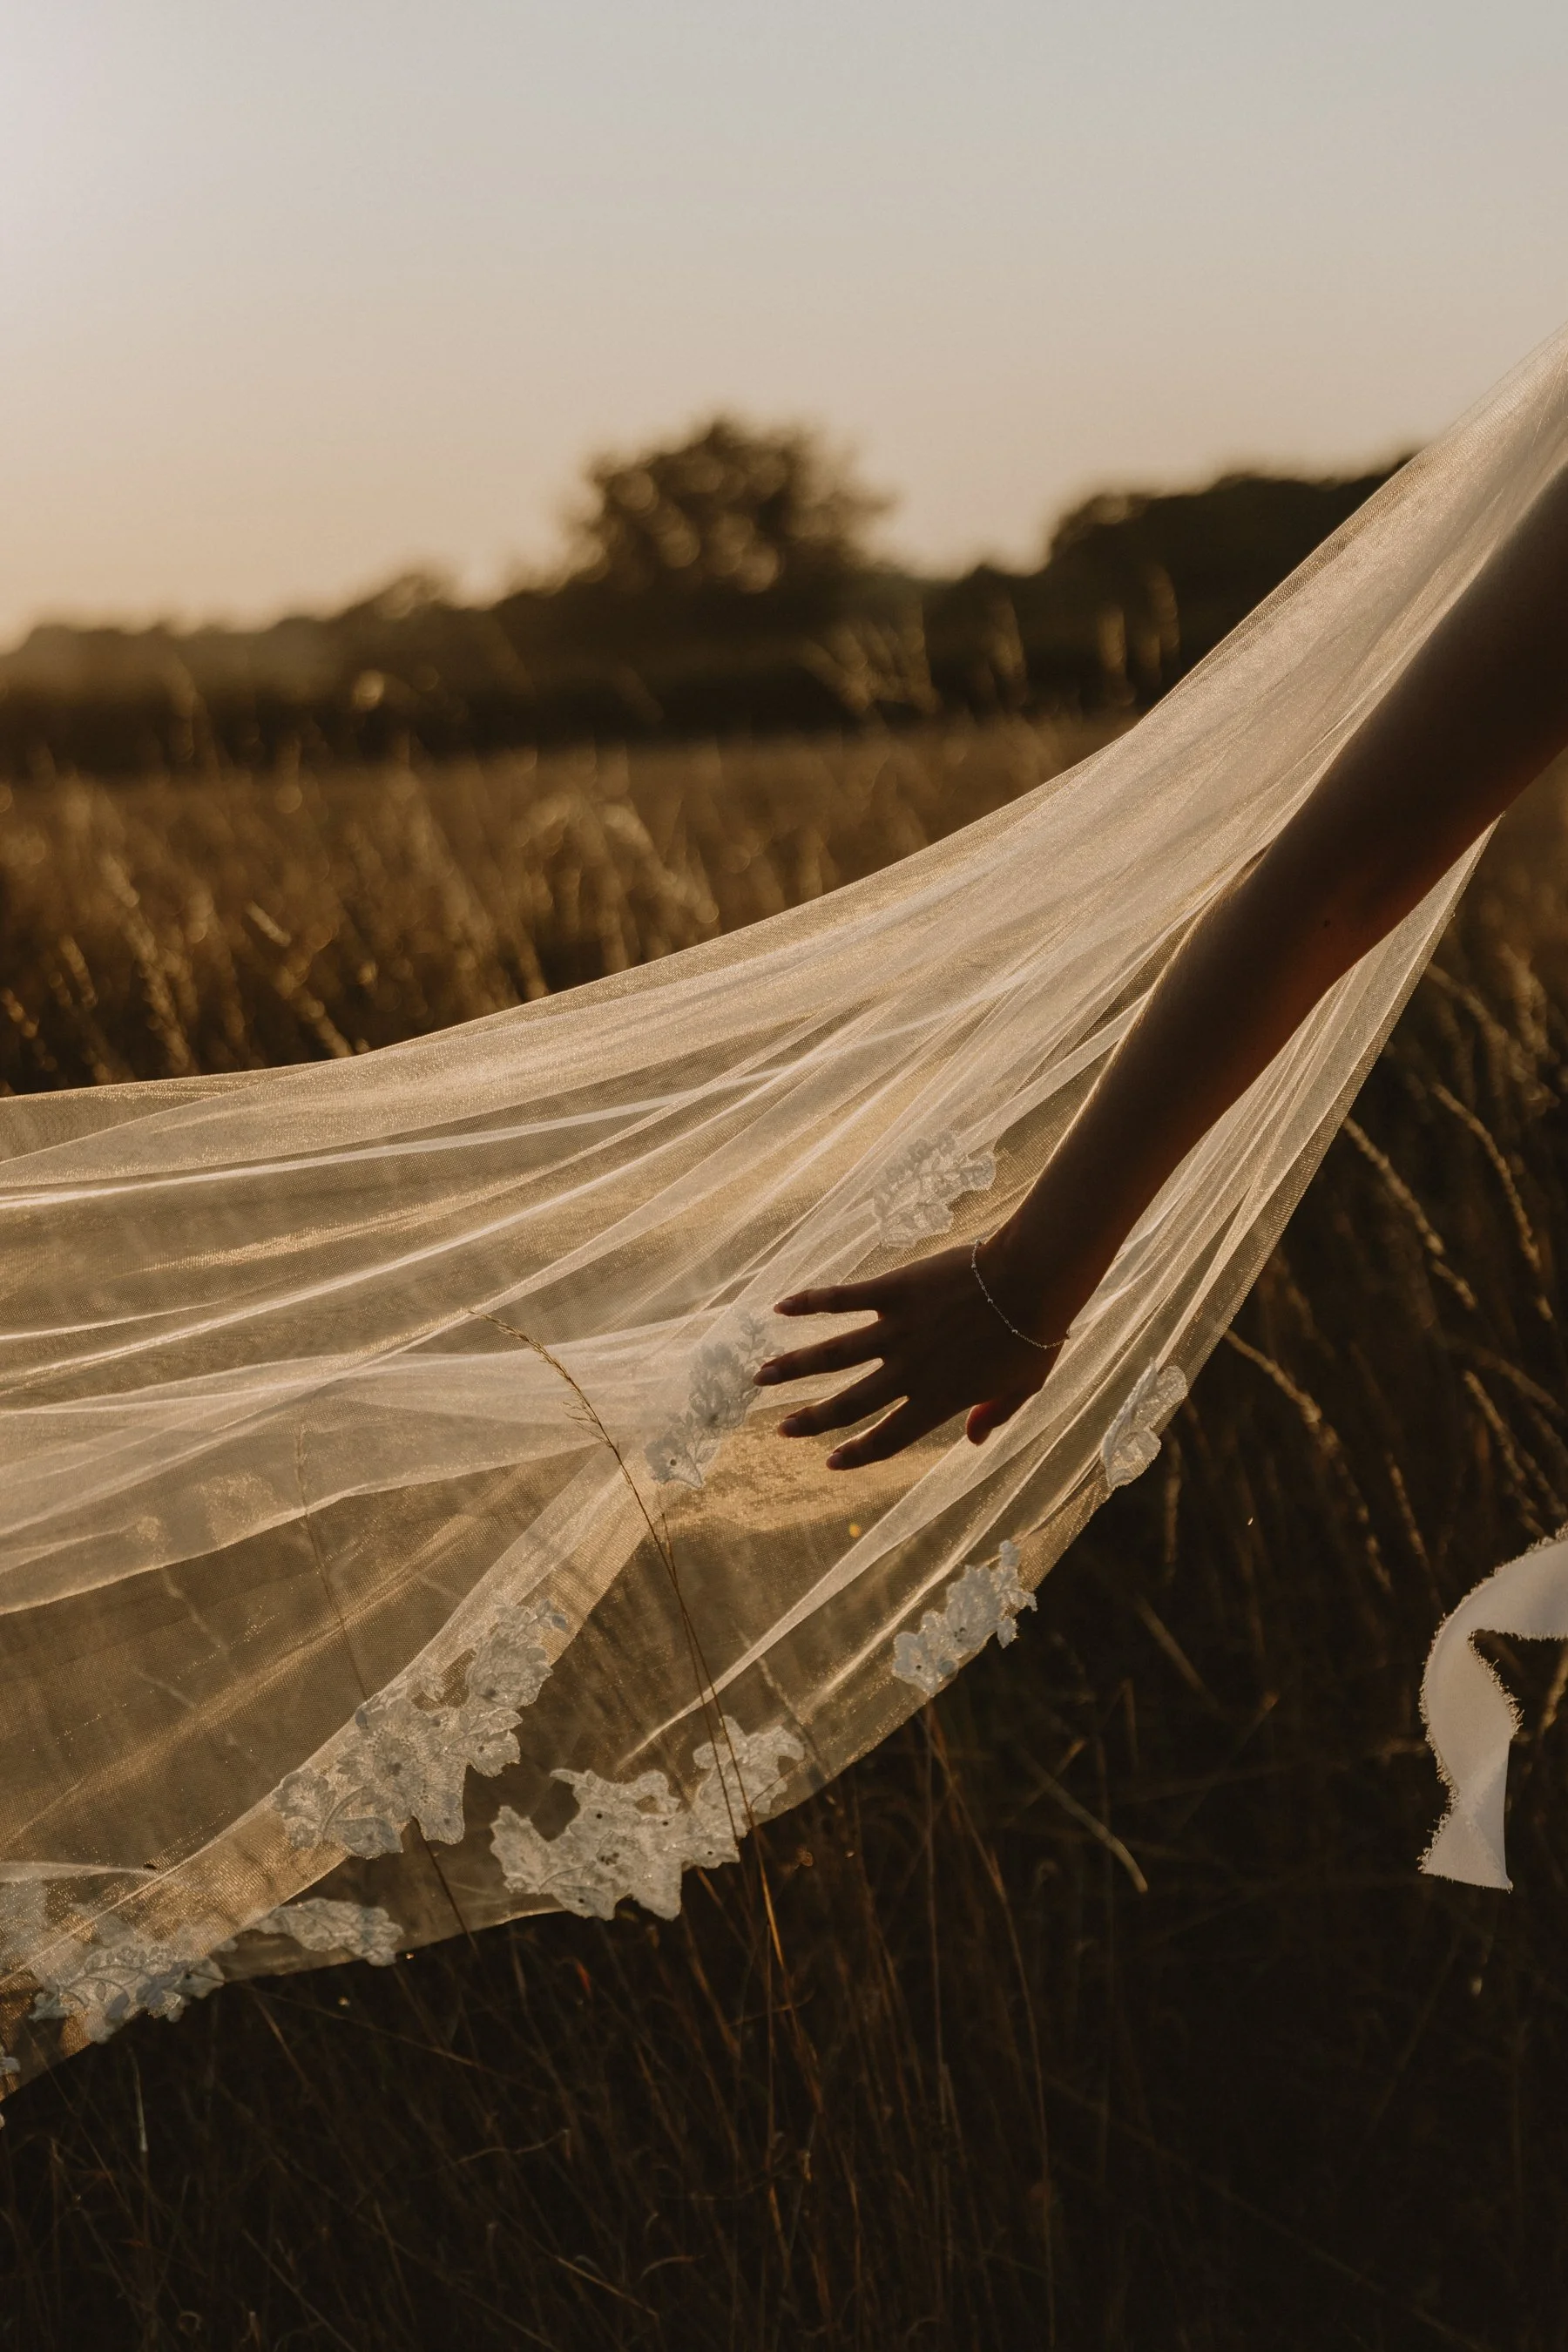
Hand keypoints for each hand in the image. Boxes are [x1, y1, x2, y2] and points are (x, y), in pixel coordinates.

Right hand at [754, 1237, 1064, 1471]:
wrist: (1032, 1280)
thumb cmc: (1035, 1333)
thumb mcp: (1023, 1387)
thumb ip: (995, 1415)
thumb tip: (975, 1441)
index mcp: (940, 1399)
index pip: (888, 1438)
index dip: (857, 1453)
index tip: (830, 1461)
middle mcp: (909, 1371)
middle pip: (848, 1404)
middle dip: (811, 1420)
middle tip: (781, 1430)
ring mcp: (897, 1330)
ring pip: (832, 1354)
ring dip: (793, 1366)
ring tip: (761, 1376)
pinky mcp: (893, 1291)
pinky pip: (842, 1298)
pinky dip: (809, 1303)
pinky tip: (780, 1306)